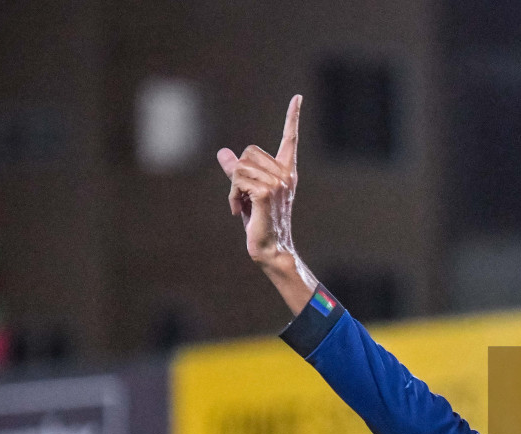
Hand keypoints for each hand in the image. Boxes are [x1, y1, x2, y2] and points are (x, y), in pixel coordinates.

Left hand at [217, 95, 315, 313]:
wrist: (270, 248)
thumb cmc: (259, 222)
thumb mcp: (246, 192)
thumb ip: (237, 171)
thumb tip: (222, 152)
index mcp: (286, 172)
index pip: (290, 140)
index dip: (293, 117)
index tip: (298, 97)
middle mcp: (286, 175)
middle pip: (249, 152)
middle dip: (238, 172)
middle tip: (243, 197)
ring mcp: (278, 183)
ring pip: (240, 167)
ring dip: (233, 187)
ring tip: (242, 206)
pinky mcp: (266, 192)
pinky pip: (237, 179)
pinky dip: (232, 196)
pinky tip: (239, 211)